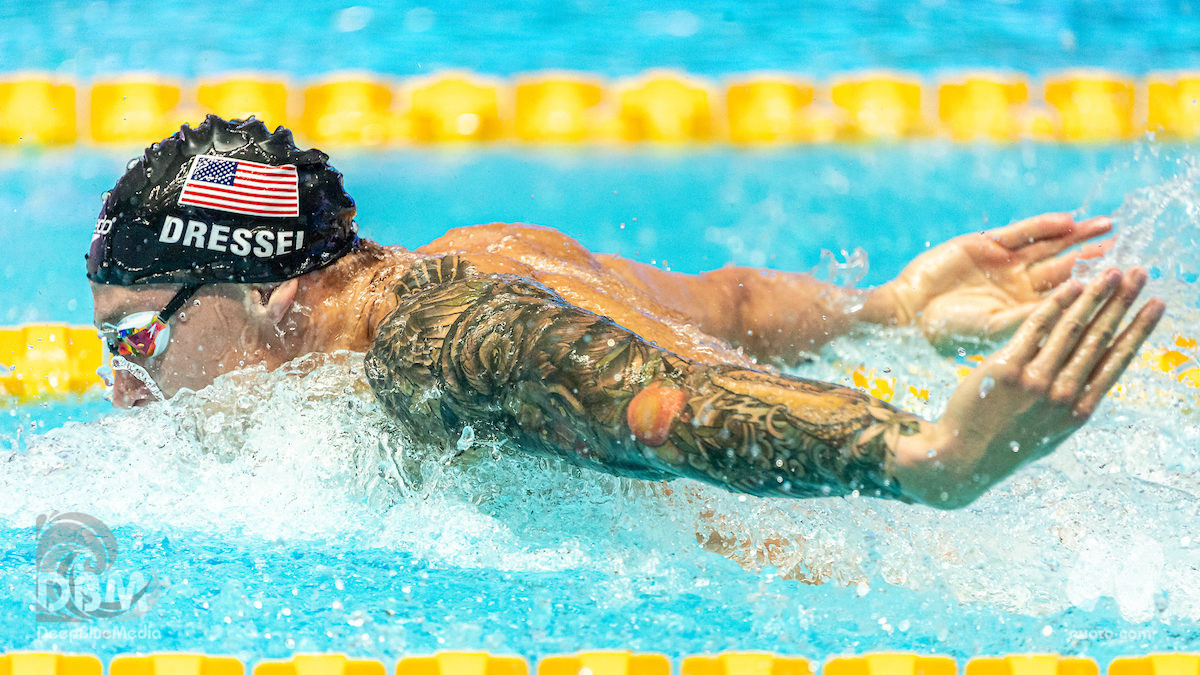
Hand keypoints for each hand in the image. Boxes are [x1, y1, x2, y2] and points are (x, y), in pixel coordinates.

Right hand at [884, 213, 1114, 349]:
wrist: (908, 311)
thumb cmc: (946, 330)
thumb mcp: (995, 330)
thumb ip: (1034, 317)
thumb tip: (1077, 309)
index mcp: (1023, 311)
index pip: (1067, 295)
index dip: (1096, 285)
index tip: (1126, 278)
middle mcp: (1018, 286)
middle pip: (1066, 267)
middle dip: (1096, 255)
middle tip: (1128, 245)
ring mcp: (1003, 263)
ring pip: (1049, 245)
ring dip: (1078, 235)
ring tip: (1109, 225)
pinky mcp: (985, 243)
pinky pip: (1020, 231)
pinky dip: (1043, 225)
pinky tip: (1067, 221)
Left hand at [892, 267, 1163, 507]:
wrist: (962, 458)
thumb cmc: (1006, 445)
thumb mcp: (1050, 432)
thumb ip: (1071, 406)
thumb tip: (1090, 383)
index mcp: (1079, 410)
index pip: (1117, 361)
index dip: (1139, 330)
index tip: (1156, 305)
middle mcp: (1063, 395)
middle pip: (1101, 338)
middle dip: (1122, 302)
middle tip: (1140, 273)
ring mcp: (1036, 382)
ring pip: (1073, 329)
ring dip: (1096, 295)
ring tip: (1111, 270)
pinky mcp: (1007, 369)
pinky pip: (1036, 328)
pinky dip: (1057, 304)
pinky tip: (1073, 285)